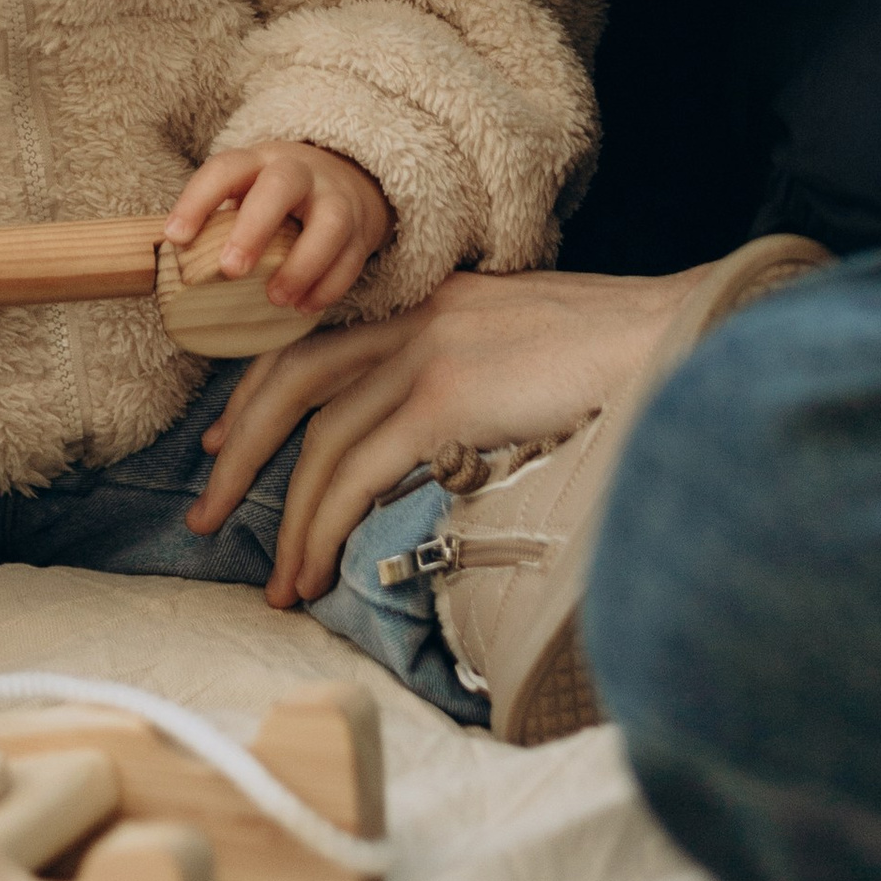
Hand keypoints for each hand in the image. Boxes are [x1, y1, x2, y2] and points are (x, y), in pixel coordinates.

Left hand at [164, 143, 392, 318]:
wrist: (348, 180)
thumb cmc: (278, 196)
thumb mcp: (248, 192)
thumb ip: (219, 220)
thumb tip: (170, 265)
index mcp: (260, 161)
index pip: (226, 168)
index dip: (197, 200)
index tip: (175, 237)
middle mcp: (300, 172)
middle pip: (281, 185)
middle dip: (255, 227)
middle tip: (231, 269)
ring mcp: (336, 198)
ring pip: (329, 222)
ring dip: (301, 264)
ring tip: (275, 299)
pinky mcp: (361, 229)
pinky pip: (352, 257)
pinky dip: (329, 286)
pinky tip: (304, 306)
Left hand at [186, 259, 724, 606]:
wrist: (673, 335)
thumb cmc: (620, 360)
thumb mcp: (524, 353)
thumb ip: (470, 380)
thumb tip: (437, 441)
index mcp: (429, 299)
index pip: (316, 339)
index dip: (258, 391)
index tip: (224, 439)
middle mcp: (415, 315)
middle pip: (292, 379)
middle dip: (240, 449)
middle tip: (208, 510)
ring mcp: (428, 350)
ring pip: (320, 437)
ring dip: (288, 515)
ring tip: (276, 580)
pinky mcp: (446, 395)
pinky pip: (360, 469)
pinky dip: (326, 524)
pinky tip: (317, 569)